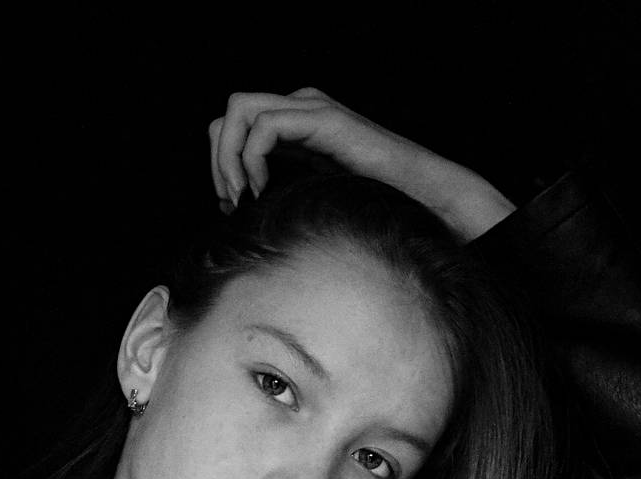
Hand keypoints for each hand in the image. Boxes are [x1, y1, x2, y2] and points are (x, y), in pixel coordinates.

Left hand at [209, 87, 514, 240]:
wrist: (421, 202)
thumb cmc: (371, 208)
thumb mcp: (310, 199)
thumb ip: (278, 192)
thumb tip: (234, 206)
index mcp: (296, 124)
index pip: (234, 125)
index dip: (221, 163)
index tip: (233, 205)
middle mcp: (300, 107)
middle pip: (231, 113)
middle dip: (220, 160)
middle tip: (233, 202)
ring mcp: (312, 109)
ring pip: (240, 110)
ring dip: (230, 158)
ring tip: (244, 197)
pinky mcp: (323, 120)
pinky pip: (264, 127)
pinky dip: (251, 161)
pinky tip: (263, 191)